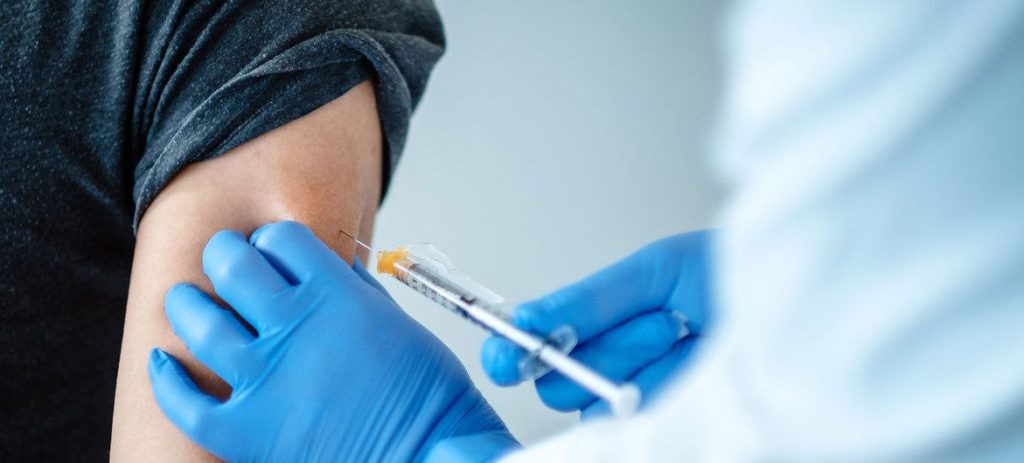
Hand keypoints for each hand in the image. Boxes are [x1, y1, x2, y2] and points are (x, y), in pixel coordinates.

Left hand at [148, 221, 516, 461]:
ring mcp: (265, 379)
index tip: (270, 250)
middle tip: (222, 258)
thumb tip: (335, 266)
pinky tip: (163, 362)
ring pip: (199, 324)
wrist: (427, 452)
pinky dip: (167, 380)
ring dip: (186, 304)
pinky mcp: (247, 430)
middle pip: (233, 267)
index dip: (272, 240)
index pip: (281, 239)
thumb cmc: (426, 393)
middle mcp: (293, 327)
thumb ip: (357, 290)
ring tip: (183, 299)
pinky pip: (187, 402)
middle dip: (223, 254)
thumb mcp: (399, 321)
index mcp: (334, 294)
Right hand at [481, 231, 713, 417]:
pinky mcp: (668, 431)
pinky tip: (700, 368)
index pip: (539, 345)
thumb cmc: (736, 279)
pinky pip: (634, 425)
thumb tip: (528, 319)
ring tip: (694, 337)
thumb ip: (589, 300)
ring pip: (597, 404)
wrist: (804, 301)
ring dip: (647, 363)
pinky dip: (667, 389)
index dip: (517, 350)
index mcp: (603, 324)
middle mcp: (614, 368)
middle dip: (611, 347)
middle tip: (663, 322)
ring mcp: (641, 404)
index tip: (508, 355)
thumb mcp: (657, 273)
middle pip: (561, 382)